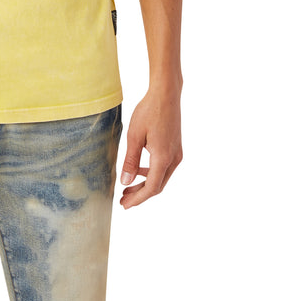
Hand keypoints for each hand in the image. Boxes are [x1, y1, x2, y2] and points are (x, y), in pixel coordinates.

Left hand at [119, 88, 181, 208]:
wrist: (166, 95)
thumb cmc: (149, 112)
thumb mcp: (134, 136)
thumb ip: (131, 161)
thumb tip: (125, 182)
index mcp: (163, 158)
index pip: (152, 188)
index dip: (138, 199)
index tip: (125, 205)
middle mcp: (174, 159)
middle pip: (158, 185)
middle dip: (140, 194)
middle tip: (123, 200)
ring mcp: (177, 153)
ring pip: (161, 177)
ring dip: (145, 184)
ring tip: (128, 187)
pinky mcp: (176, 148)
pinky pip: (164, 167)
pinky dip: (151, 173)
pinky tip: (139, 170)